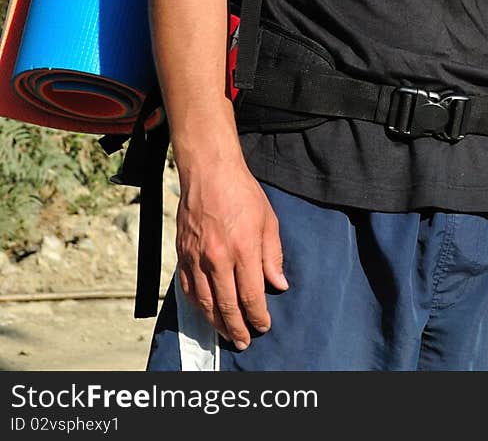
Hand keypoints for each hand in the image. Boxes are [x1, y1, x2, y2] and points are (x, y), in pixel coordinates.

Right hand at [175, 158, 288, 351]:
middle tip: (243, 342)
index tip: (264, 326)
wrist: (209, 171)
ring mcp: (196, 257)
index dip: (258, 316)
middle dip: (237, 328)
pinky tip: (205, 312)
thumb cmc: (242, 192)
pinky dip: (197, 305)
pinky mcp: (182, 254)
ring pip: (204, 302)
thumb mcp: (268, 220)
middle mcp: (217, 258)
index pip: (251, 296)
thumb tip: (279, 285)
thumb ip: (273, 256)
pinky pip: (188, 289)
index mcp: (243, 249)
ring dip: (215, 323)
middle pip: (226, 306)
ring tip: (226, 333)